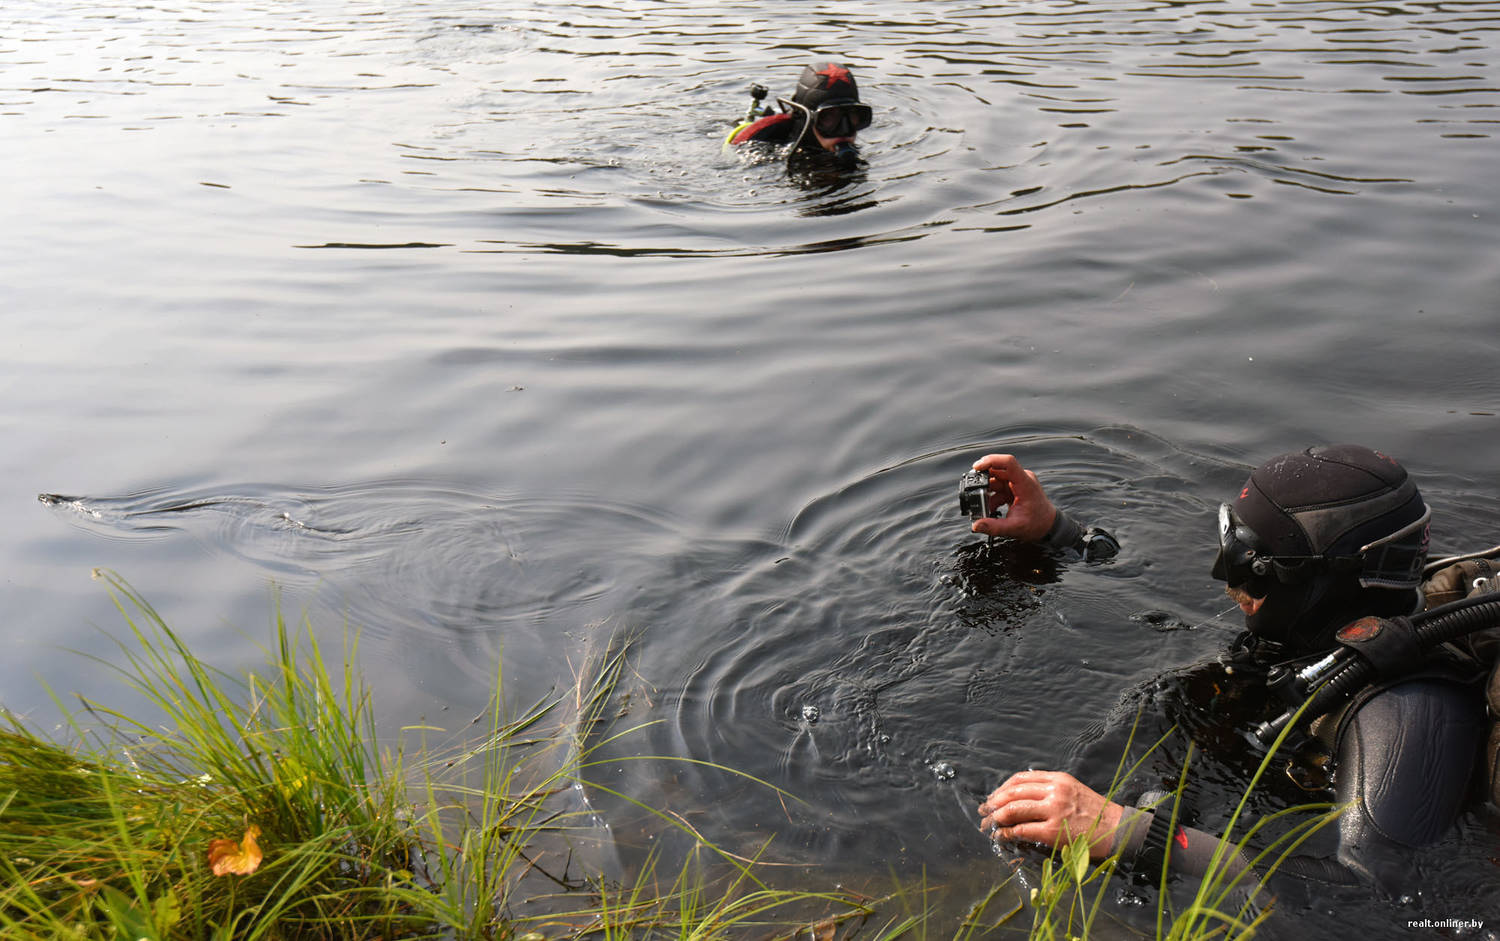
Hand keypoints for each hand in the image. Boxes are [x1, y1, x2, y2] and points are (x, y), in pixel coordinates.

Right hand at [969, 453, 1057, 541]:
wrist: (1048, 527)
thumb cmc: (1037, 524)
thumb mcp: (1014, 528)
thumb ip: (994, 526)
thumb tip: (976, 525)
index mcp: (1025, 483)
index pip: (1008, 462)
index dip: (991, 460)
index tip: (977, 467)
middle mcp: (1021, 479)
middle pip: (997, 471)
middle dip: (983, 482)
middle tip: (974, 494)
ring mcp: (1016, 483)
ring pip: (995, 481)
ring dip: (986, 493)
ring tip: (984, 507)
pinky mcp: (1013, 489)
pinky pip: (997, 488)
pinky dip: (991, 498)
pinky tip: (990, 509)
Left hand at [977, 770, 1124, 859]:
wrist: (1118, 830)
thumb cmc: (1096, 813)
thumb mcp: (1073, 790)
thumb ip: (1050, 789)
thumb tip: (1021, 796)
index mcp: (1058, 779)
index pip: (1021, 778)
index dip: (1002, 788)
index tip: (994, 797)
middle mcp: (1054, 790)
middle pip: (1013, 792)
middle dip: (994, 802)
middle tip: (984, 811)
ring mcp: (1053, 810)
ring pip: (1013, 809)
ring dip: (996, 818)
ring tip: (988, 825)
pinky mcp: (1053, 831)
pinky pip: (1021, 829)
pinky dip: (1007, 833)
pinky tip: (1001, 836)